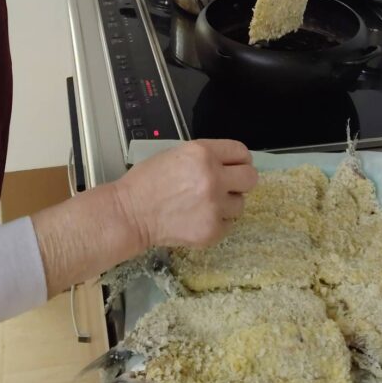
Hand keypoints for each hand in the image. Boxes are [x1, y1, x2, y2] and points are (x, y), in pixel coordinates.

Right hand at [115, 139, 257, 249]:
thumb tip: (230, 164)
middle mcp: (213, 177)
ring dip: (227, 204)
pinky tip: (197, 218)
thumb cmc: (147, 181)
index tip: (235, 166)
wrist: (130, 213)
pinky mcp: (212, 230)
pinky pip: (228, 224)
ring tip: (204, 205)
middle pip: (251, 178)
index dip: (239, 159)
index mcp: (203, 153)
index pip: (241, 152)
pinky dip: (216, 222)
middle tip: (227, 186)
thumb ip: (206, 156)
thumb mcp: (178, 154)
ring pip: (240, 204)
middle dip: (240, 181)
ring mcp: (214, 206)